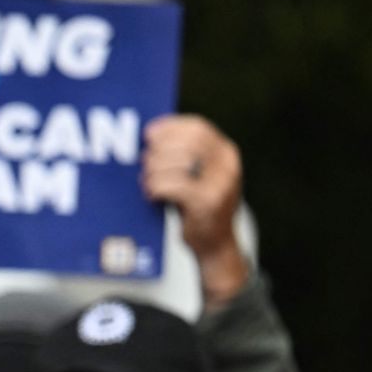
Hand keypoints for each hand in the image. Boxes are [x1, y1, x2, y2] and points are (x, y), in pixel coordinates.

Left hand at [141, 115, 247, 304]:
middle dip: (159, 150)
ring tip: (146, 181)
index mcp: (226, 153)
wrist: (215, 244)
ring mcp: (220, 184)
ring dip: (154, 171)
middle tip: (144, 161)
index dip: (170, 127)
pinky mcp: (207, 202)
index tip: (149, 133)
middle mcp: (228, 165)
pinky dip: (156, 188)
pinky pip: (172, 185)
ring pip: (176, 163)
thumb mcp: (198, 175)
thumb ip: (184, 155)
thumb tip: (150, 136)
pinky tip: (152, 195)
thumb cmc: (198, 206)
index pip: (197, 127)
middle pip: (185, 142)